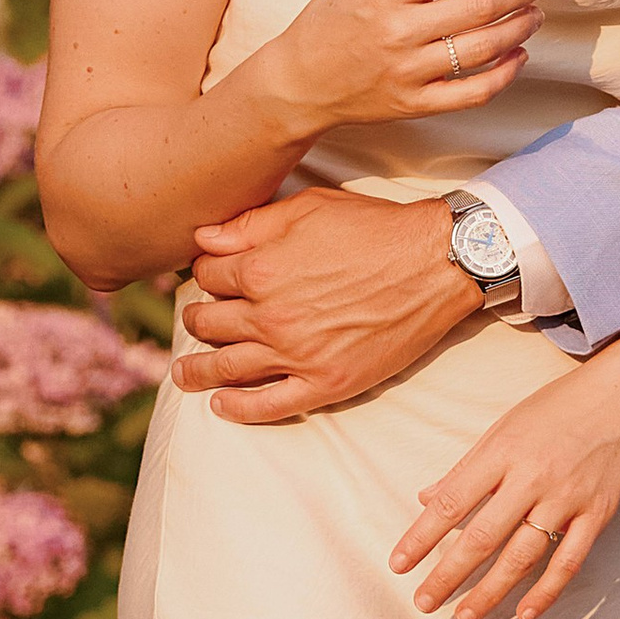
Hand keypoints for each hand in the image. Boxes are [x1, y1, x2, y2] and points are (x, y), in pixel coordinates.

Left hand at [179, 193, 479, 420]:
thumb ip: (250, 225)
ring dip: (197, 372)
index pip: (206, 276)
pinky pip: (268, 406)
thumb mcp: (309, 209)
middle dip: (197, 319)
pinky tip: (221, 405)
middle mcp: (269, 317)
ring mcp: (295, 355)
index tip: (211, 277)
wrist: (435, 264)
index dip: (205, 273)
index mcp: (261, 270)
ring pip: (226, 368)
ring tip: (184, 375)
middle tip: (197, 321)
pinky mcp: (324, 384)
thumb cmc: (375, 229)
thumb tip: (201, 238)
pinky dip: (238, 409)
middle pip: (208, 323)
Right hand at [256, 0, 545, 136]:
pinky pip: (473, 93)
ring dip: (519, 27)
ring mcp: (408, 72)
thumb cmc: (333, 16)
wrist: (300, 81)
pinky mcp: (415, 104)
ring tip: (535, 11)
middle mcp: (398, 32)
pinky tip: (518, 54)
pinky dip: (504, 74)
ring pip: (483, 49)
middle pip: (478, 7)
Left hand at [390, 359, 619, 618]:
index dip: (421, 537)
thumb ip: (466, 466)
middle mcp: (532, 477)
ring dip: (490, 592)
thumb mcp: (505, 425)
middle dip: (448, 575)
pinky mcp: (598, 513)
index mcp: (502, 451)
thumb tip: (425, 498)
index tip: (399, 566)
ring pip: (522, 556)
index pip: (451, 502)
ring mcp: (568, 498)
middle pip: (482, 537)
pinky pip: (569, 561)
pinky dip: (547, 591)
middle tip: (424, 603)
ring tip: (464, 618)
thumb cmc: (559, 407)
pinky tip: (524, 613)